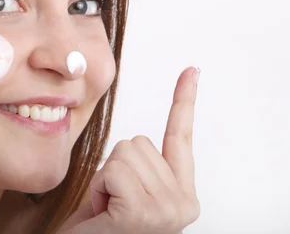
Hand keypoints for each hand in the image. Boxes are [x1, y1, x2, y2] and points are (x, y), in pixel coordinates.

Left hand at [59, 67, 200, 233]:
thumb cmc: (97, 225)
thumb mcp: (122, 190)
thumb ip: (137, 166)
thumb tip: (137, 140)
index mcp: (180, 194)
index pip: (181, 138)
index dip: (184, 101)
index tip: (191, 71)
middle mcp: (182, 202)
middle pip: (138, 141)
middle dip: (113, 165)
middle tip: (108, 200)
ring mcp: (167, 209)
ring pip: (124, 152)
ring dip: (104, 177)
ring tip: (105, 207)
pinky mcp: (143, 212)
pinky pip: (113, 169)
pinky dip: (99, 186)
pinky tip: (102, 211)